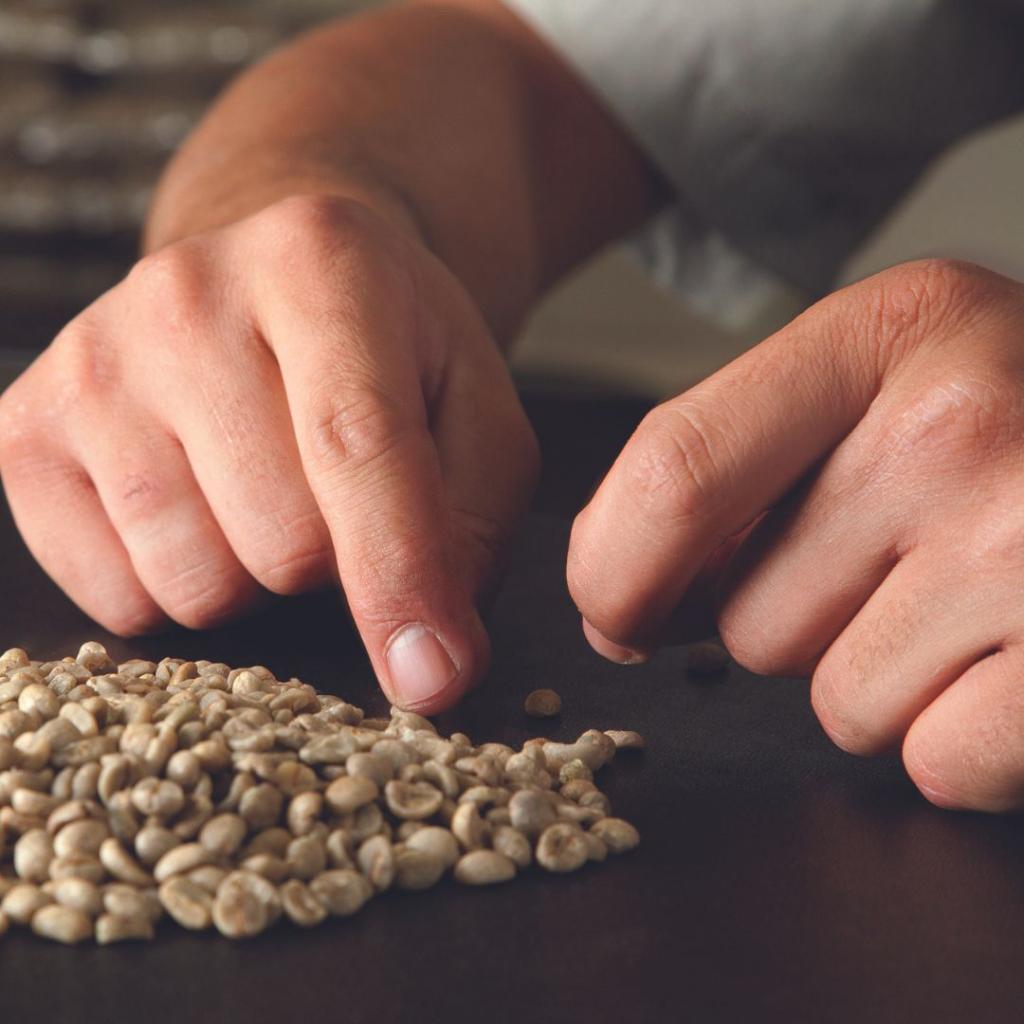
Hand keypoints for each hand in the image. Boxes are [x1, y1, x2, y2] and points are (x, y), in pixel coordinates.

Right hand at [0, 195, 537, 712]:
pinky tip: (199, 512)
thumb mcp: (475, 416)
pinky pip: (111, 597)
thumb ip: (469, 530)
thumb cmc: (390, 358)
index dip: (400, 578)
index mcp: (319, 264)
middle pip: (279, 539)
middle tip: (334, 500)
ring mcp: (91, 359)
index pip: (357, 447)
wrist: (274, 285)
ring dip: (253, 578)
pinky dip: (172, 589)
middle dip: (331, 562)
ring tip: (265, 495)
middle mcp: (186, 295)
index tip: (431, 676)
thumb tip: (433, 671)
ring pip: (192, 582)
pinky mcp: (26, 427)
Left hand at [568, 259, 1023, 810]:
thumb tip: (617, 604)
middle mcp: (965, 421)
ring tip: (972, 602)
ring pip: (837, 704)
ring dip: (882, 678)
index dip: (614, 569)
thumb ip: (735, 466)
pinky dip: (962, 738)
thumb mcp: (886, 378)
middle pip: (748, 619)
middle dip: (797, 623)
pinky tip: (1016, 658)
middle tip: (901, 564)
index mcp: (887, 332)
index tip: (616, 613)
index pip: (674, 471)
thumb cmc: (1018, 422)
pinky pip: (936, 763)